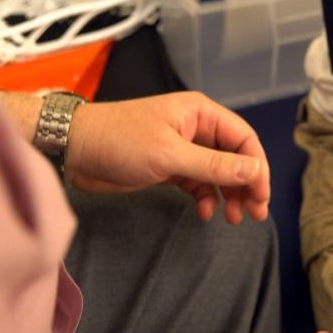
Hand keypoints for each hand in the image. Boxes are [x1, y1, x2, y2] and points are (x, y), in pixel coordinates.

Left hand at [65, 91, 270, 224]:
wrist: (72, 148)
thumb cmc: (119, 141)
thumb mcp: (170, 155)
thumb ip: (214, 165)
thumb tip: (254, 170)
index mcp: (201, 113)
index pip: (243, 138)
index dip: (256, 167)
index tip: (261, 195)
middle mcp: (196, 128)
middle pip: (235, 157)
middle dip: (246, 185)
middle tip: (255, 214)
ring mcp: (183, 147)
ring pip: (218, 172)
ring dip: (228, 195)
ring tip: (232, 219)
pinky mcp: (169, 166)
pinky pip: (198, 182)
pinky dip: (205, 197)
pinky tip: (204, 212)